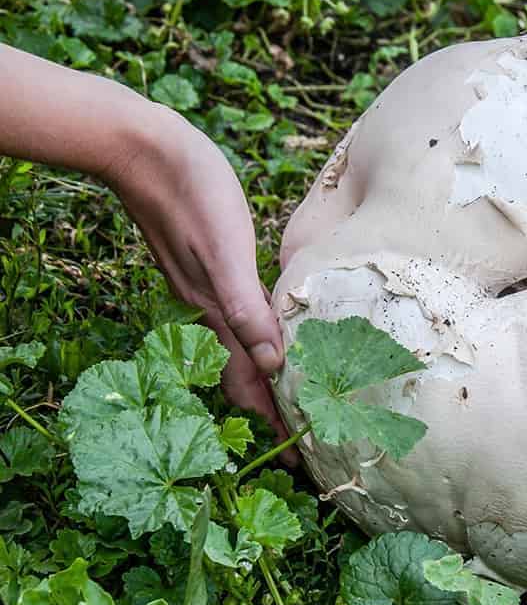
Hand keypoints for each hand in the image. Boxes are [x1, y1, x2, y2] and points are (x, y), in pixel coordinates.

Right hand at [103, 105, 291, 448]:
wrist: (145, 149)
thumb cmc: (191, 192)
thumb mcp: (224, 251)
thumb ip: (245, 308)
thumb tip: (271, 363)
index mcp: (217, 310)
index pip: (247, 382)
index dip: (271, 418)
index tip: (296, 456)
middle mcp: (210, 307)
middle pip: (244, 373)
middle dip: (272, 407)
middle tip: (303, 438)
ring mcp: (207, 287)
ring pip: (242, 346)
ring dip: (266, 375)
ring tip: (294, 395)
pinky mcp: (209, 264)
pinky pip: (241, 315)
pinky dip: (260, 336)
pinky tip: (273, 328)